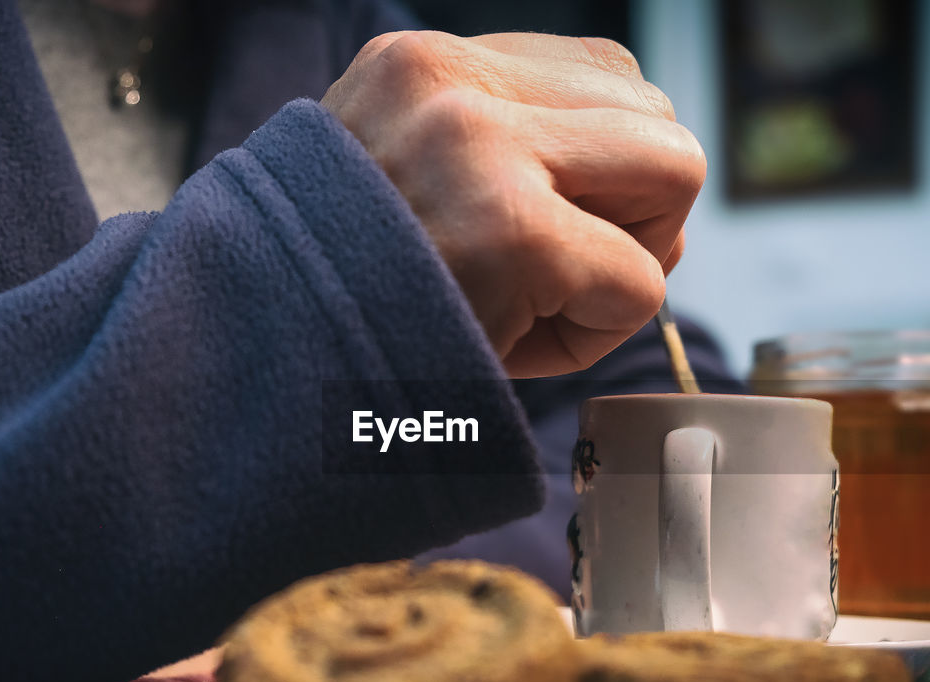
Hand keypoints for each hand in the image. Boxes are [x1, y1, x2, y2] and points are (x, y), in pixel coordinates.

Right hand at [321, 31, 705, 376]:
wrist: (252, 368)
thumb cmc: (348, 294)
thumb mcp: (409, 179)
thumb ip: (512, 146)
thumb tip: (648, 180)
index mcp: (427, 65)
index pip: (602, 72)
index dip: (603, 164)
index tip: (545, 221)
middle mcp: (452, 86)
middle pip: (655, 112)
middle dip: (637, 205)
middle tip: (560, 268)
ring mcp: (480, 150)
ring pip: (676, 170)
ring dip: (632, 255)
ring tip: (543, 296)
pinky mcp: (510, 233)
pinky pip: (641, 281)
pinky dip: (602, 327)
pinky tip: (523, 338)